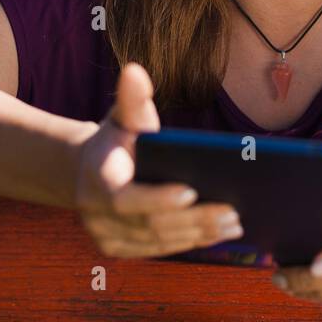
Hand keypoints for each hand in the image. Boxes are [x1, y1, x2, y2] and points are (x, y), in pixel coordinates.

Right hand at [74, 62, 242, 257]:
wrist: (88, 171)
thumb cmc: (116, 139)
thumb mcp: (122, 116)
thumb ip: (131, 98)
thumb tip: (135, 70)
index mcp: (97, 177)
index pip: (125, 198)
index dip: (157, 198)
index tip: (192, 191)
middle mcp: (96, 213)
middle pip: (150, 224)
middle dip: (193, 219)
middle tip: (232, 211)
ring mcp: (105, 236)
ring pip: (157, 241)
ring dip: (198, 234)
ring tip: (234, 223)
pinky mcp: (118, 249)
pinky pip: (157, 250)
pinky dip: (189, 243)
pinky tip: (217, 234)